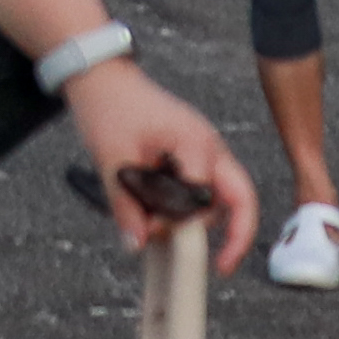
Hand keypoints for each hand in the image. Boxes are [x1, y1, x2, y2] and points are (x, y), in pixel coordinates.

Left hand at [68, 56, 253, 274]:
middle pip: (238, 199)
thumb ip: (126, 205)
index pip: (204, 200)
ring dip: (195, 217)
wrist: (100, 75)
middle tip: (213, 263)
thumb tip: (137, 243)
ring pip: (219, 197)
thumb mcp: (112, 159)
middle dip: (224, 232)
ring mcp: (205, 149)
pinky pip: (202, 187)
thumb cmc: (108, 106)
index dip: (185, 225)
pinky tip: (163, 215)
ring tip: (157, 225)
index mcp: (196, 144)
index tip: (163, 241)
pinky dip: (187, 205)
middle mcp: (210, 147)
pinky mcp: (192, 153)